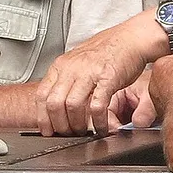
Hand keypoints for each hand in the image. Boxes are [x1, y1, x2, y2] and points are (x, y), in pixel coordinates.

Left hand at [37, 13, 164, 135]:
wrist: (131, 38)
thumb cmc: (107, 52)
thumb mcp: (78, 63)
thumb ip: (66, 80)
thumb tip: (57, 104)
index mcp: (61, 65)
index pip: (42, 95)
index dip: (42, 117)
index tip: (47, 130)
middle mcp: (71, 68)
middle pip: (54, 104)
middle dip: (59, 125)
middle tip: (67, 134)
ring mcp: (88, 72)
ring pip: (72, 106)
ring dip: (77, 124)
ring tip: (84, 131)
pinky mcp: (107, 78)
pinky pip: (97, 106)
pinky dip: (98, 121)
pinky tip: (101, 127)